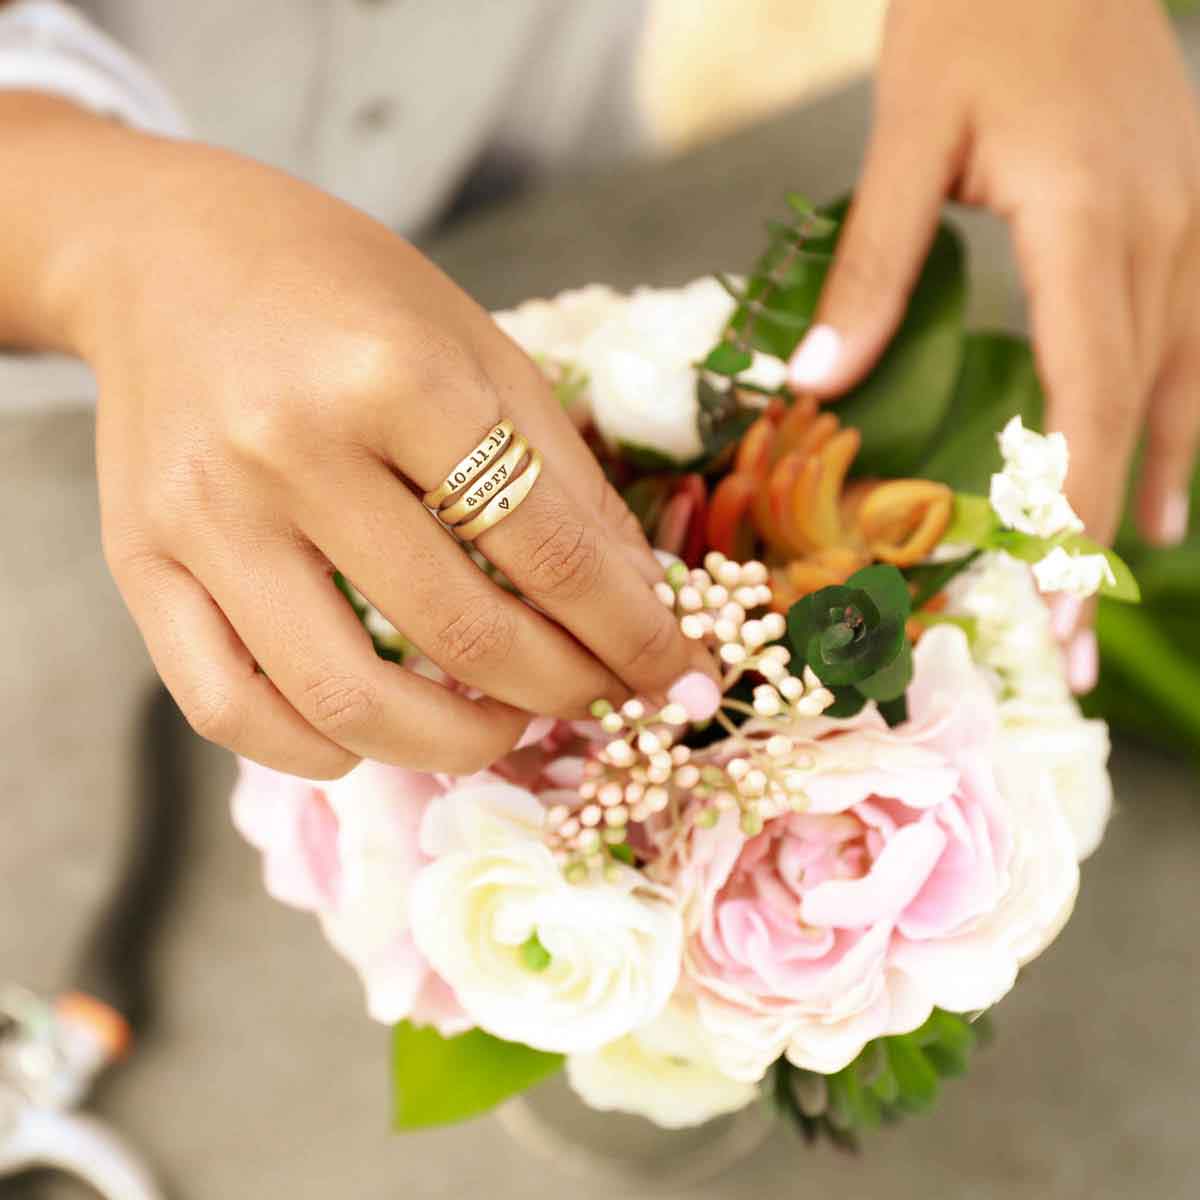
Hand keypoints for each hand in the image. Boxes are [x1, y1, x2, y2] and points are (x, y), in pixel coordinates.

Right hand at [62, 139, 715, 778]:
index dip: (632, 631)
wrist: (168, 254)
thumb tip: (638, 606)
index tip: (676, 674)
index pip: (548, 549)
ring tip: (506, 726)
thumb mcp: (481, 349)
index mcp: (394, 376)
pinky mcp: (140, 564)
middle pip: (461, 633)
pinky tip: (379, 737)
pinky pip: (230, 709)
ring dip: (456, 745)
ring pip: (345, 701)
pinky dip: (321, 753)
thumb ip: (564, 480)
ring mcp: (203, 518)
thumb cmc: (345, 293)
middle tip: (603, 698)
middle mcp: (289, 450)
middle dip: (565, 690)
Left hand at [787, 0, 1199, 683]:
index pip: (1087, 402)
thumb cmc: (975, 14)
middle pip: (1142, 412)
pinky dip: (1178, 406)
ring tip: (1135, 564)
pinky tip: (1167, 449)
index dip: (1076, 516)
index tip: (1060, 608)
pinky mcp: (1193, 202)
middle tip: (1082, 636)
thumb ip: (871, 265)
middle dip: (1111, 533)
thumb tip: (816, 384)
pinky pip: (1198, 329)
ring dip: (1160, 477)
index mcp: (1093, 223)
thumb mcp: (905, 136)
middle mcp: (1166, 233)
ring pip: (1187, 377)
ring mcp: (1196, 216)